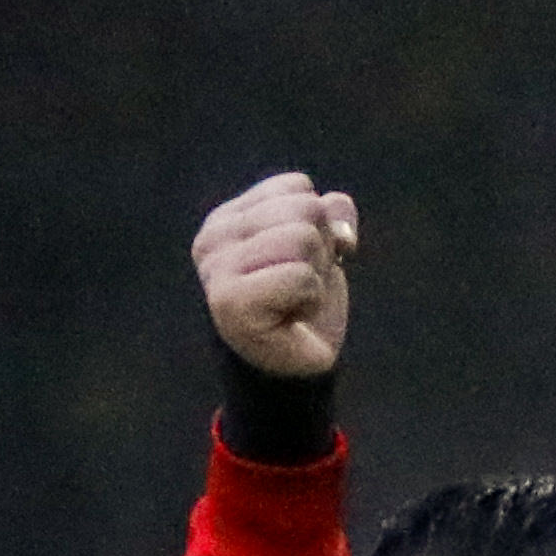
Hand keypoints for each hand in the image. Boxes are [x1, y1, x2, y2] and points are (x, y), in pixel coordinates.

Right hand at [192, 172, 359, 378]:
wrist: (294, 368)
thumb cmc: (303, 306)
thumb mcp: (323, 248)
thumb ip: (332, 215)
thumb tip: (342, 232)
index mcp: (227, 217)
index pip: (297, 186)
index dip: (318, 225)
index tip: (298, 262)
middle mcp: (213, 237)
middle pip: (304, 208)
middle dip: (320, 251)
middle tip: (298, 288)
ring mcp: (216, 269)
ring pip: (303, 238)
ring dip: (316, 275)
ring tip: (294, 301)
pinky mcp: (229, 301)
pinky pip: (301, 276)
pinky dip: (312, 299)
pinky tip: (291, 318)